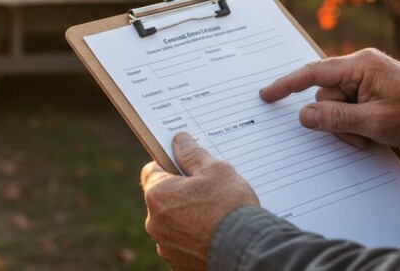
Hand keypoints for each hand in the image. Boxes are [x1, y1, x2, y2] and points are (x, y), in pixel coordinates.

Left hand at [141, 132, 257, 269]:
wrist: (248, 251)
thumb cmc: (231, 208)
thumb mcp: (215, 170)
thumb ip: (192, 153)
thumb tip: (179, 141)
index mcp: (158, 195)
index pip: (151, 171)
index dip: (168, 164)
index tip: (184, 165)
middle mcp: (154, 223)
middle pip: (162, 198)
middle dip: (180, 193)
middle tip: (207, 191)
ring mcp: (165, 246)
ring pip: (172, 223)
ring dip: (186, 217)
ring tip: (214, 215)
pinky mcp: (178, 264)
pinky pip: (182, 244)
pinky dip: (193, 238)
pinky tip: (213, 235)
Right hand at [260, 48, 399, 147]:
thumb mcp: (373, 122)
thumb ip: (335, 118)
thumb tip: (303, 115)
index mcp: (360, 65)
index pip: (313, 73)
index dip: (286, 85)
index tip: (266, 95)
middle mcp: (361, 64)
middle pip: (325, 93)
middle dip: (336, 118)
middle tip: (360, 135)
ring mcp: (367, 73)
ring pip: (336, 102)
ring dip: (347, 123)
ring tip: (372, 134)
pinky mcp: (371, 84)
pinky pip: (348, 102)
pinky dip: (354, 118)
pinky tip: (373, 127)